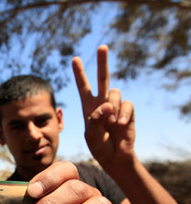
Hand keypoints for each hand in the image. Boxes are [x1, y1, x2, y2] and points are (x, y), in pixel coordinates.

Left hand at [72, 45, 135, 164]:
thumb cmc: (99, 146)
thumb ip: (96, 120)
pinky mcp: (128, 112)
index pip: (83, 86)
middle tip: (102, 46)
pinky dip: (123, 114)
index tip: (75, 59)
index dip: (79, 73)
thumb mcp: (91, 135)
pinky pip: (127, 104)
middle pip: (102, 78)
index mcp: (88, 106)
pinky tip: (120, 123)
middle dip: (102, 62)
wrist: (115, 157)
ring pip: (115, 92)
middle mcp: (102, 102)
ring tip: (110, 120)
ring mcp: (116, 106)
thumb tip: (107, 106)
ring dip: (111, 105)